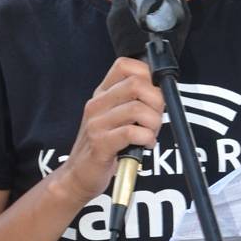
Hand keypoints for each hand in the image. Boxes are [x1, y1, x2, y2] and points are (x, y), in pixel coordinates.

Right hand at [60, 57, 163, 204]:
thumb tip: (162, 91)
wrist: (79, 175)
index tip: (155, 92)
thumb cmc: (104, 146)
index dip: (148, 74)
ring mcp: (96, 123)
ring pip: (137, 109)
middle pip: (137, 84)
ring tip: (150, 134)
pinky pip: (132, 133)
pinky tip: (145, 144)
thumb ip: (132, 102)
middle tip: (156, 118)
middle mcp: (97, 104)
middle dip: (157, 101)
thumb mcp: (114, 118)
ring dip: (153, 123)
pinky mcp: (100, 144)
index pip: (125, 65)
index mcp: (102, 94)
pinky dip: (147, 139)